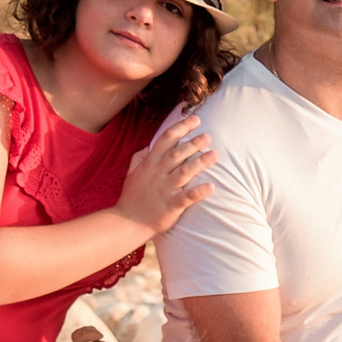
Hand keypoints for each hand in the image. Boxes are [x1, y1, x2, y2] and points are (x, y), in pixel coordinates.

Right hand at [117, 116, 213, 234]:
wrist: (127, 222)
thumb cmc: (132, 197)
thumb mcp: (132, 174)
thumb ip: (140, 158)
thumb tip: (148, 146)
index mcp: (150, 163)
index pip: (166, 139)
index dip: (181, 127)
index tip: (195, 119)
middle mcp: (158, 173)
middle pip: (178, 153)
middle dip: (193, 143)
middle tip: (208, 136)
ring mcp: (165, 189)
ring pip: (185, 172)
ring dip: (200, 162)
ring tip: (214, 154)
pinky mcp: (171, 205)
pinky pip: (187, 197)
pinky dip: (199, 192)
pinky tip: (211, 187)